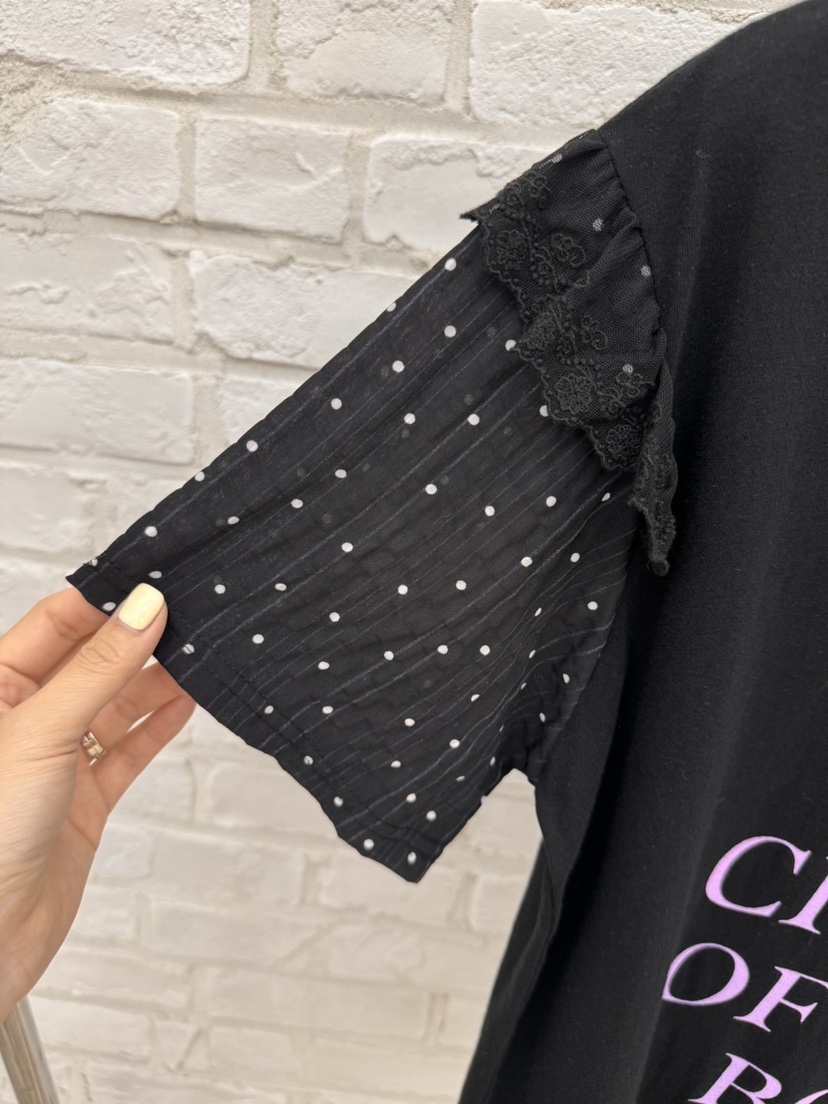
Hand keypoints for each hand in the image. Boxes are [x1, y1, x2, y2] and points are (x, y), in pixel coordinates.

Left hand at [0, 583, 195, 1020]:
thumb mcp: (40, 733)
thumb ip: (98, 669)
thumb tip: (143, 606)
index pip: (56, 622)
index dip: (106, 599)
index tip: (156, 579)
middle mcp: (24, 717)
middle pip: (92, 660)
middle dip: (139, 636)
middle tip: (192, 614)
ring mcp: (56, 759)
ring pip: (115, 703)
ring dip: (157, 679)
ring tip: (202, 653)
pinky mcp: (83, 799)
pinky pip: (127, 749)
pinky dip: (158, 725)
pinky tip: (187, 701)